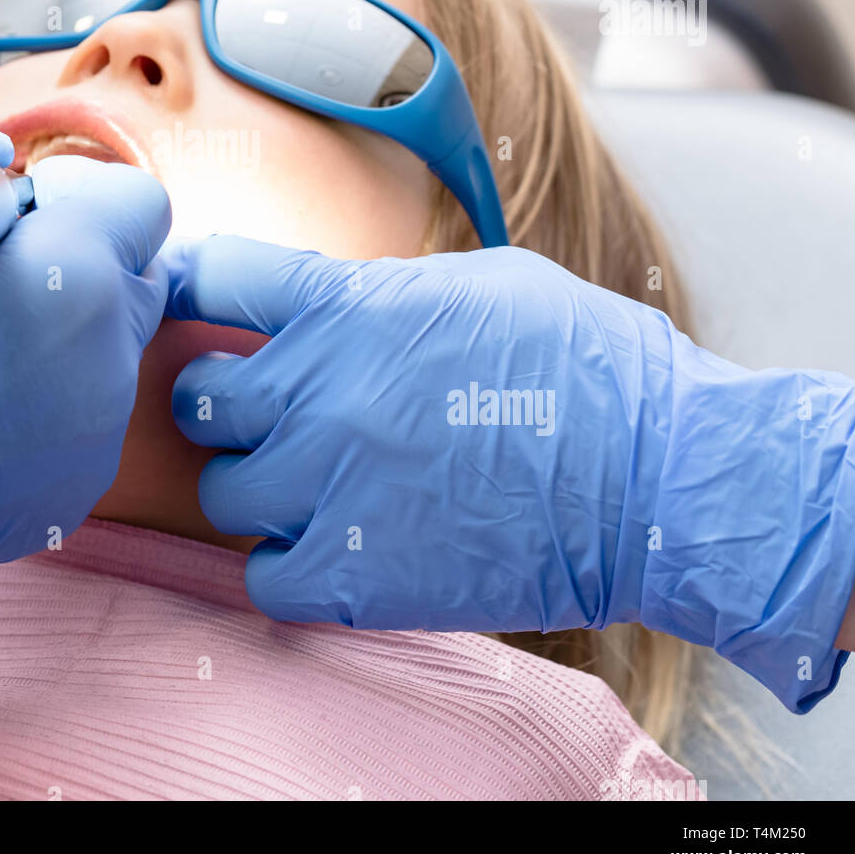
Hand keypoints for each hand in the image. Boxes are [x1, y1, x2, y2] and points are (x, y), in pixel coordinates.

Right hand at [0, 85, 169, 681]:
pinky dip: (40, 407)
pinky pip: (81, 420)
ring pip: (107, 352)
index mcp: (79, 275)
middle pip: (133, 278)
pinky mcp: (75, 490)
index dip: (78, 199)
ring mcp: (98, 435)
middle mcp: (109, 358)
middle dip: (80, 265)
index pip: (140, 204)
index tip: (18, 220)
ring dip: (59, 336)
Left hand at [166, 236, 854, 711]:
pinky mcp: (354, 579)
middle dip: (223, 402)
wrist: (660, 479)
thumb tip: (322, 304)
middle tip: (268, 413)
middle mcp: (318, 393)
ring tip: (318, 488)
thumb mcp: (472, 285)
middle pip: (195, 397)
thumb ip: (374, 294)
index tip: (198, 305)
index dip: (195, 286)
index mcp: (345, 307)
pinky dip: (289, 566)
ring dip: (258, 490)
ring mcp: (330, 489)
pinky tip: (337, 547)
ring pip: (223, 494)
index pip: (210, 274)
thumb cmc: (582, 362)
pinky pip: (263, 578)